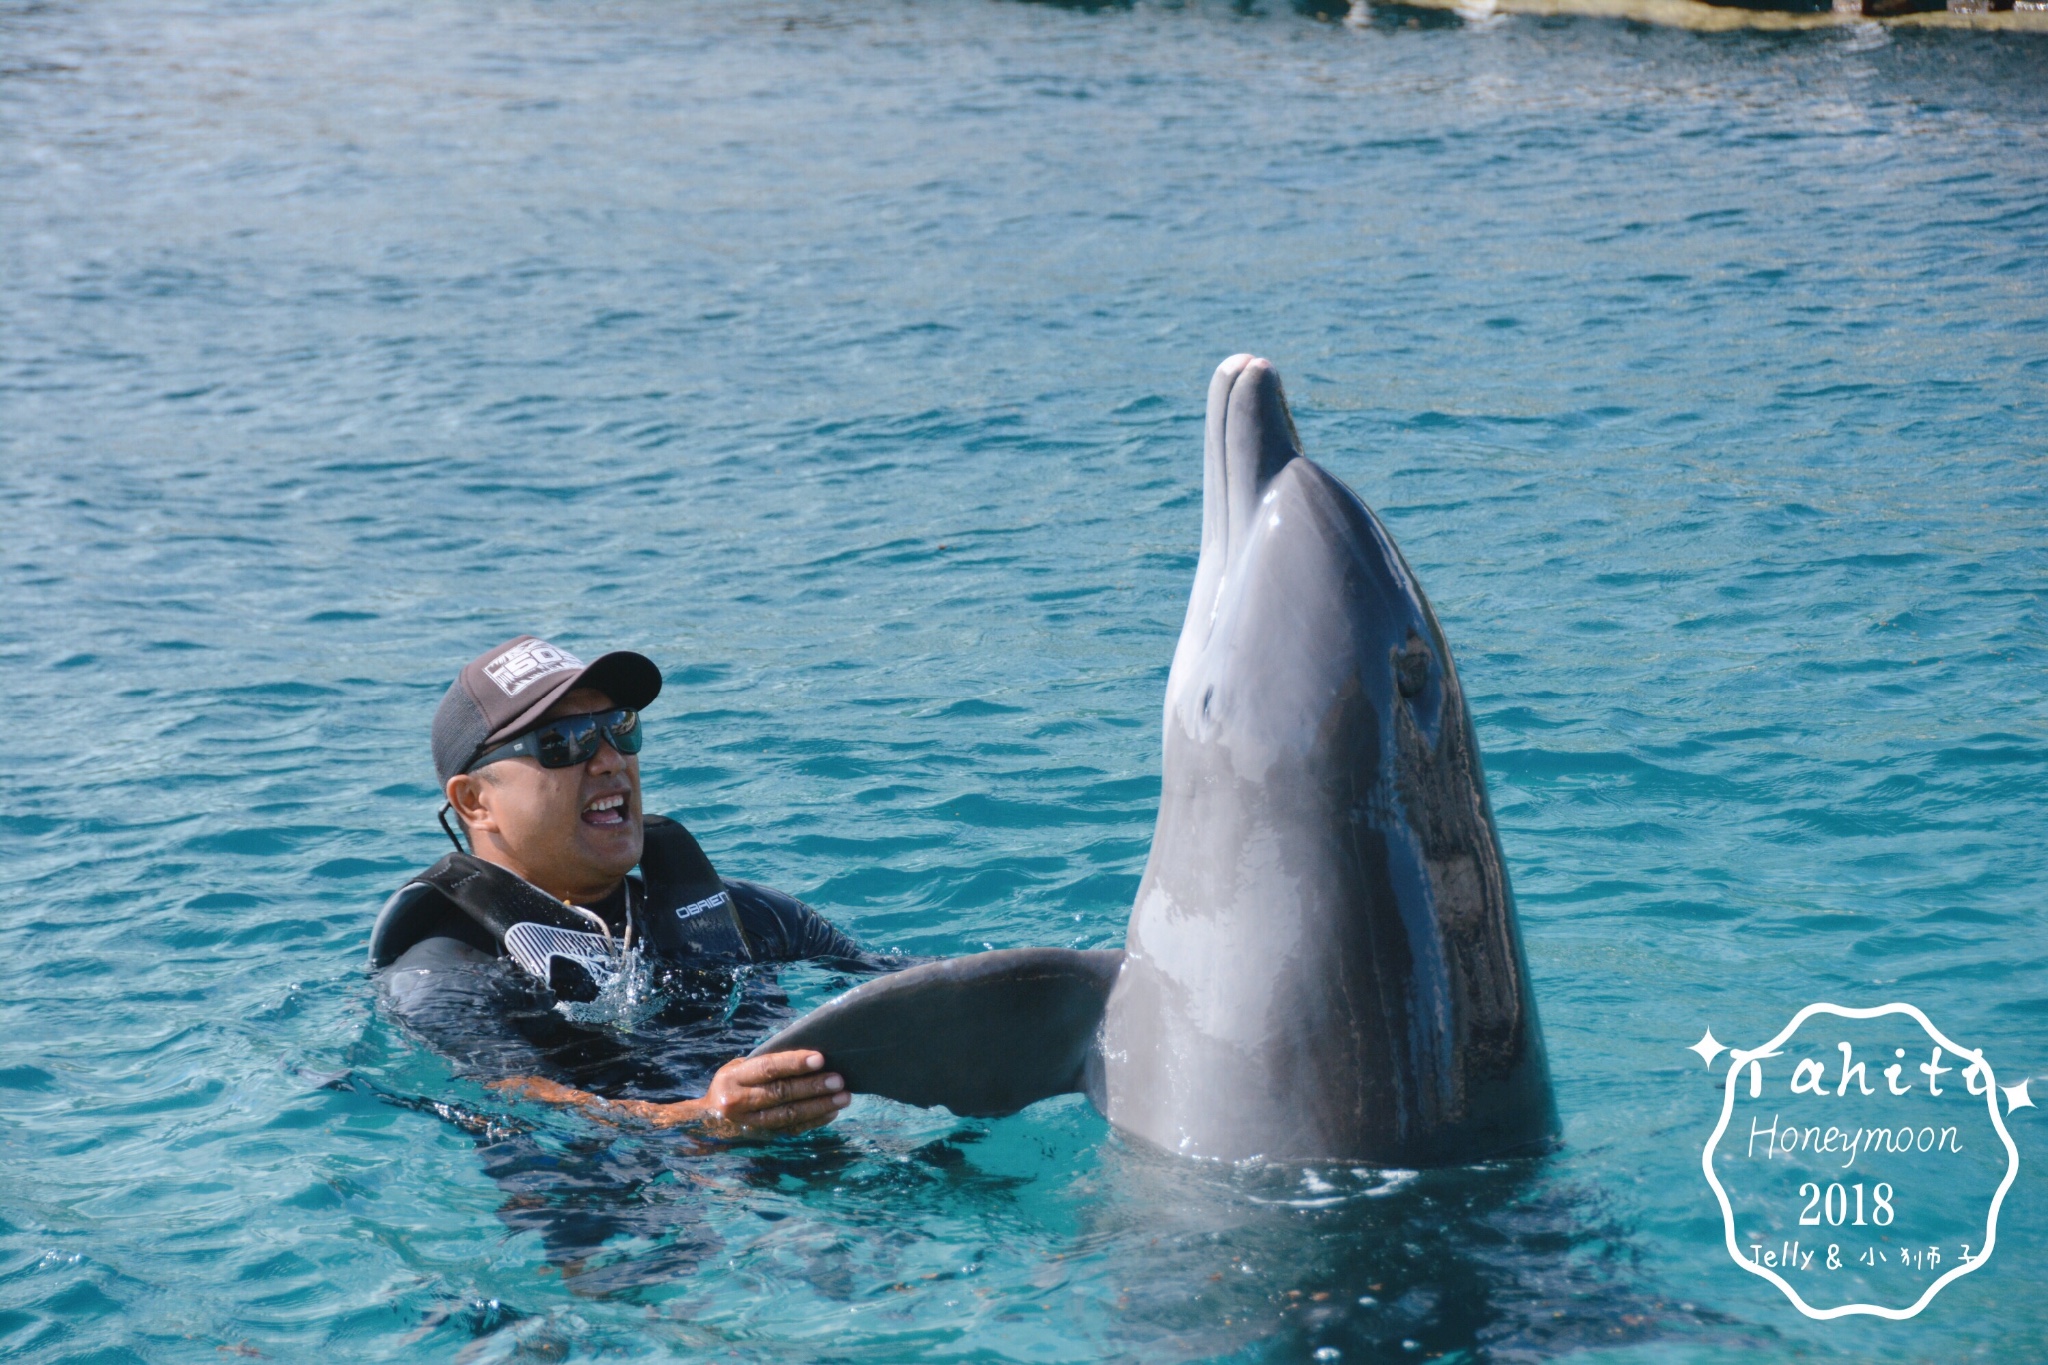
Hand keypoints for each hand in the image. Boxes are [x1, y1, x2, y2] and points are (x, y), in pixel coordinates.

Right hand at [666, 1050, 848, 1138]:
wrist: (707, 1123)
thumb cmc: (731, 1085)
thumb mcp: (736, 1069)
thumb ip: (763, 1063)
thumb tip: (805, 1055)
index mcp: (733, 1079)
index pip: (767, 1068)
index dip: (794, 1063)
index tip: (820, 1058)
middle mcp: (739, 1102)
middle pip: (781, 1093)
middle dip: (813, 1086)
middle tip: (839, 1080)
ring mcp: (751, 1123)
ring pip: (789, 1114)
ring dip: (819, 1106)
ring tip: (844, 1097)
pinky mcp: (762, 1137)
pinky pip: (792, 1129)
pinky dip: (814, 1121)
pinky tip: (832, 1112)